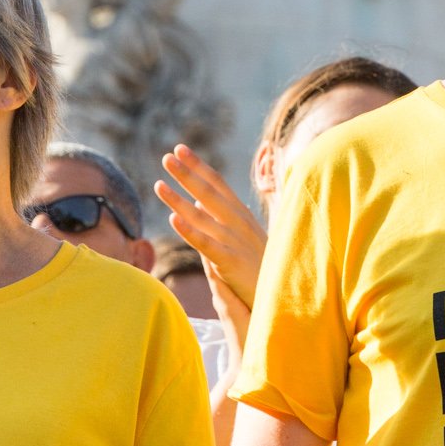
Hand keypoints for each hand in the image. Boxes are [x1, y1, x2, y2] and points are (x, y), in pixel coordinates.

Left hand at [155, 145, 266, 310]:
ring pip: (201, 215)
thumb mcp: (242, 237)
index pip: (217, 184)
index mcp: (241, 215)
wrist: (286, 296)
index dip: (198, 166)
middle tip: (166, 157)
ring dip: (178, 198)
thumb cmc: (262, 267)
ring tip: (158, 184)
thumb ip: (218, 218)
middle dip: (186, 174)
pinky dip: (189, 230)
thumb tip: (196, 199)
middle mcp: (239, 223)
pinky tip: (173, 219)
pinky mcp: (232, 261)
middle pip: (209, 192)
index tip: (179, 149)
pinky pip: (206, 244)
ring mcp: (236, 241)